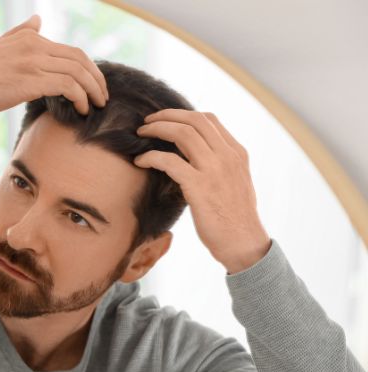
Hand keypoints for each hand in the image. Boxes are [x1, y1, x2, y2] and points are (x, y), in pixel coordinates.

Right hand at [0, 14, 107, 117]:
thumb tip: (38, 20)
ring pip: (77, 73)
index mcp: (31, 39)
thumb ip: (22, 33)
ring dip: (92, 91)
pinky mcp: (30, 81)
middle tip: (103, 97)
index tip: (94, 86)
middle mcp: (35, 46)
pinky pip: (67, 86)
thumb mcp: (0, 45)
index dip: (89, 69)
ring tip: (95, 106)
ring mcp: (33, 62)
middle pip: (80, 59)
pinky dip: (79, 97)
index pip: (72, 51)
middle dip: (97, 80)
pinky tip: (80, 109)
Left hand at [134, 109, 270, 272]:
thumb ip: (218, 166)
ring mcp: (214, 170)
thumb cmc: (234, 219)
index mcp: (236, 153)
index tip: (164, 119)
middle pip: (194, 120)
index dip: (182, 114)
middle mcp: (227, 156)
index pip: (208, 119)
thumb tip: (194, 158)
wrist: (243, 243)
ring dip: (157, 129)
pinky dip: (151, 156)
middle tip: (147, 122)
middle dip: (166, 115)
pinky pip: (169, 161)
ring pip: (182, 134)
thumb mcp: (232, 183)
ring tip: (140, 134)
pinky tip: (140, 161)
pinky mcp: (199, 186)